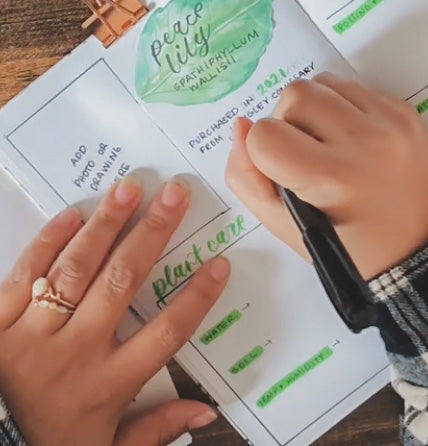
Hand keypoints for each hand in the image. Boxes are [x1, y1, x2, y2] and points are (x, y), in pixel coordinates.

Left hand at [0, 179, 230, 445]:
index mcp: (107, 383)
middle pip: (123, 282)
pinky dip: (48, 243)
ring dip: (105, 224)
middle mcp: (75, 351)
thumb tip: (206, 412)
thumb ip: (155, 429)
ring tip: (128, 188)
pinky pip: (24, 274)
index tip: (220, 263)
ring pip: (76, 269)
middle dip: (152, 233)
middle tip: (175, 193)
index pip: (165, 333)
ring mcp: (32, 333)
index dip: (196, 298)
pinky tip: (72, 215)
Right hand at [225, 73, 427, 279]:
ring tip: (327, 141)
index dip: (263, 151)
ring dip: (314, 106)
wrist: (422, 250)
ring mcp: (389, 123)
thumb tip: (242, 125)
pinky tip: (351, 136)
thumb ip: (248, 179)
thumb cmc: (350, 250)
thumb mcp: (287, 229)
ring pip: (324, 82)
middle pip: (295, 94)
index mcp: (330, 179)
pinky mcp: (405, 111)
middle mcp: (362, 143)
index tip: (283, 171)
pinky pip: (356, 86)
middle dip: (287, 120)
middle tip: (303, 152)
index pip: (265, 134)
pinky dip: (343, 105)